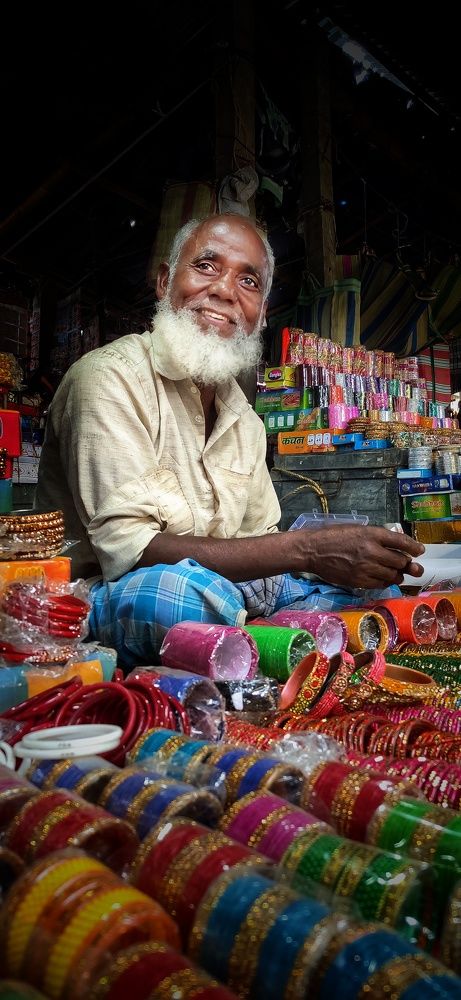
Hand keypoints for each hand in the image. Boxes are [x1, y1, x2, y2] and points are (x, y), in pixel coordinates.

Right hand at [301, 525, 424, 589]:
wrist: (313, 550)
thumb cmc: (333, 536)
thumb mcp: (357, 529)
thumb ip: (375, 537)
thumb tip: (394, 547)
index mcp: (372, 534)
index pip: (400, 541)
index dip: (413, 547)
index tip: (420, 551)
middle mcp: (372, 550)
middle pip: (400, 561)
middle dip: (408, 565)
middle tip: (411, 567)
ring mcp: (365, 567)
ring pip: (392, 575)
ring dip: (398, 575)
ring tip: (398, 574)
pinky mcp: (359, 580)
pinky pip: (380, 584)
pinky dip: (386, 582)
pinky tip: (385, 579)